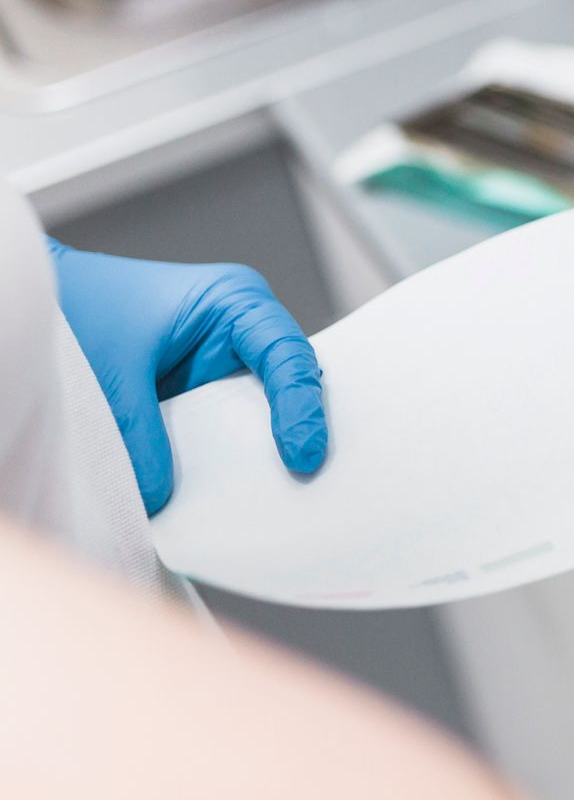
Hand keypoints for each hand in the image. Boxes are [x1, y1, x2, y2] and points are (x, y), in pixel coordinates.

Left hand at [46, 241, 328, 514]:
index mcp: (235, 302)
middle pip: (289, 385)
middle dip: (299, 429)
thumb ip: (139, 431)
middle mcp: (240, 335)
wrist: (40, 306)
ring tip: (279, 493)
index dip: (301, 406)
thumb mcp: (112, 370)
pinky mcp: (200, 398)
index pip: (287, 354)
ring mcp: (222, 368)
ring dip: (262, 452)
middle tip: (308, 476)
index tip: (302, 455)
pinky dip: (227, 461)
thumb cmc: (82, 305)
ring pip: (261, 414)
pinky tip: (227, 492)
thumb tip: (162, 497)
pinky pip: (225, 433)